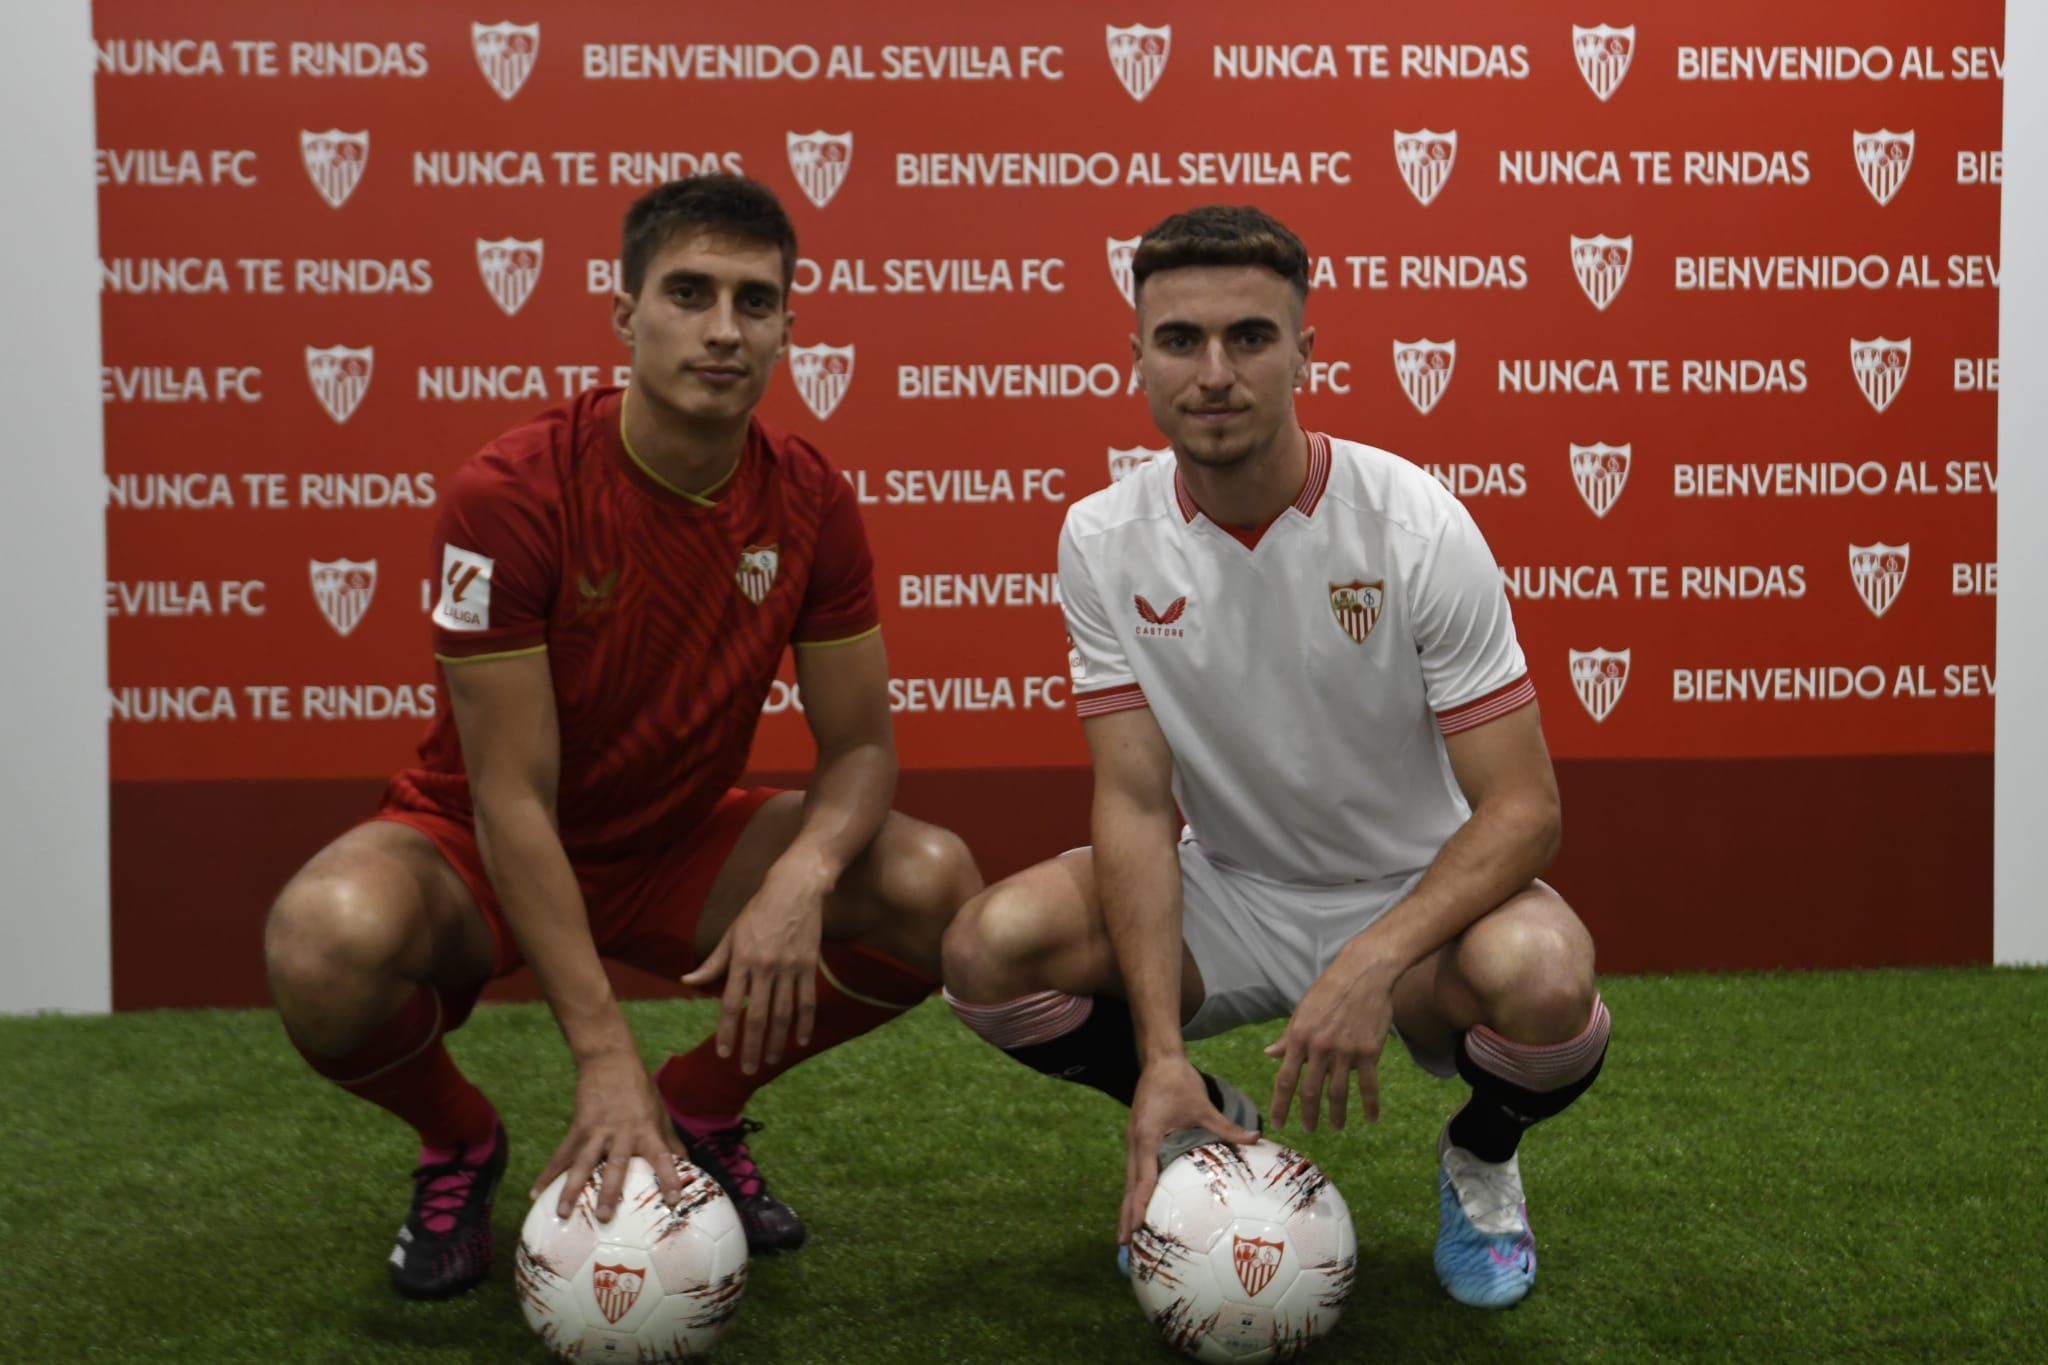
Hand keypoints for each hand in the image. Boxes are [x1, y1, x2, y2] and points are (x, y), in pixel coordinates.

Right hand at [530, 1050, 683, 1221]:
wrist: (610, 1061)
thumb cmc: (641, 1092)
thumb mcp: (661, 1114)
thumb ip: (672, 1143)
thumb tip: (690, 1169)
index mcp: (647, 1130)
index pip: (663, 1157)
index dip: (669, 1178)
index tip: (674, 1201)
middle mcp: (623, 1132)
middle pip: (616, 1165)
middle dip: (609, 1191)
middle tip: (604, 1217)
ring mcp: (598, 1130)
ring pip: (582, 1162)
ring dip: (572, 1189)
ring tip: (563, 1213)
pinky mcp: (578, 1127)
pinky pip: (561, 1154)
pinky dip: (548, 1174)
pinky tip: (536, 1194)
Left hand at [679, 861, 827, 1076]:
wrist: (794, 889)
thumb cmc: (757, 911)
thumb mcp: (730, 934)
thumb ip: (712, 963)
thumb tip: (686, 981)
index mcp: (741, 960)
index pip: (730, 1004)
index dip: (726, 1032)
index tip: (723, 1054)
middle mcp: (765, 967)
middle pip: (757, 1015)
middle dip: (752, 1046)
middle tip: (749, 1070)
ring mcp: (789, 967)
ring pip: (783, 1013)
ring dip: (777, 1041)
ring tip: (772, 1061)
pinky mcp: (809, 965)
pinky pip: (806, 1000)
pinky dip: (805, 1023)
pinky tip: (801, 1041)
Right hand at [1119, 1057, 1258, 1245]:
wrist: (1159, 1060)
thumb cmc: (1178, 1081)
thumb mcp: (1202, 1105)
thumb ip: (1226, 1127)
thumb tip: (1255, 1139)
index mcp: (1147, 1137)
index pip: (1143, 1178)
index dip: (1139, 1205)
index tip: (1135, 1228)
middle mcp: (1135, 1142)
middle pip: (1129, 1186)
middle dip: (1125, 1216)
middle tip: (1124, 1246)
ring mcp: (1134, 1141)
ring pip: (1129, 1180)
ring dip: (1127, 1206)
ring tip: (1127, 1234)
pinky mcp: (1138, 1139)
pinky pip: (1135, 1171)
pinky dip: (1134, 1191)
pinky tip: (1140, 1204)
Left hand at [1264, 955, 1394, 1132]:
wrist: (1362, 974)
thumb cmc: (1329, 991)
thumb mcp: (1302, 1012)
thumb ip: (1288, 1037)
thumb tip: (1269, 1054)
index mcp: (1299, 1038)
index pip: (1286, 1079)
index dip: (1280, 1104)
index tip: (1278, 1123)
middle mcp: (1320, 1048)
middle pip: (1311, 1091)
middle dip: (1308, 1115)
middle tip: (1308, 1130)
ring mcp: (1346, 1051)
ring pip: (1339, 1092)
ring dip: (1337, 1114)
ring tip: (1336, 1127)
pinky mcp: (1369, 1051)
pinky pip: (1369, 1085)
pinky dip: (1370, 1105)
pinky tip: (1371, 1119)